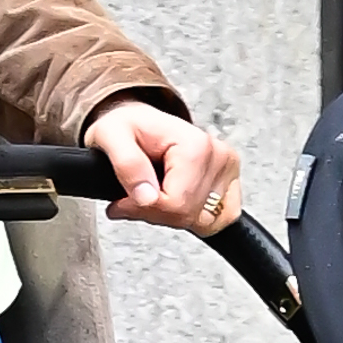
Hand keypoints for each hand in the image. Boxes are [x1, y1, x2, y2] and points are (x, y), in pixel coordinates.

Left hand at [85, 99, 241, 234]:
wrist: (139, 121)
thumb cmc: (127, 126)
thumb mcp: (111, 135)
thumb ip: (127, 165)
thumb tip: (146, 197)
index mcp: (197, 146)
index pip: (177, 205)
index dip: (144, 210)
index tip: (122, 202)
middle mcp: (219, 157)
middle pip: (190, 215)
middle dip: (156, 213)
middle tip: (135, 195)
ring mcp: (228, 170)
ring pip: (204, 222)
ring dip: (172, 216)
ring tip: (154, 195)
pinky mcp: (231, 182)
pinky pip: (219, 220)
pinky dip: (194, 218)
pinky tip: (175, 202)